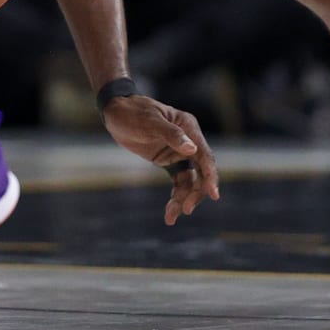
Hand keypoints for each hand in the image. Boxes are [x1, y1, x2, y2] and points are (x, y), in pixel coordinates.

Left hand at [100, 94, 219, 224]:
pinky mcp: (169, 161)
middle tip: (186, 210)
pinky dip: (176, 197)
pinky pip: (179, 182)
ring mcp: (179, 152)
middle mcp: (189, 140)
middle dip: (196, 192)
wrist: (116, 113)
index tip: (213, 194)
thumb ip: (172, 135)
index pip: (204, 155)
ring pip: (190, 181)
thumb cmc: (133, 113)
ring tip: (170, 216)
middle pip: (201, 172)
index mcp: (189, 127)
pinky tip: (170, 212)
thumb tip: (192, 149)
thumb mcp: (150, 123)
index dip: (210, 175)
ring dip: (183, 199)